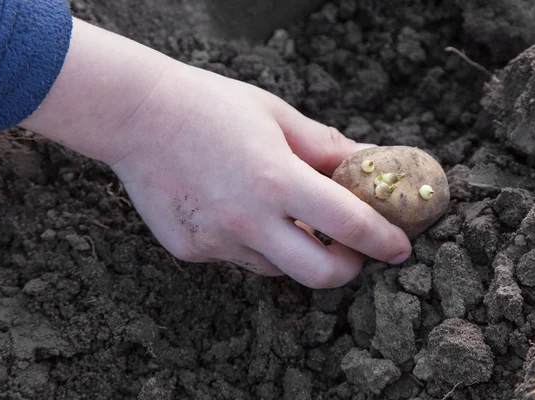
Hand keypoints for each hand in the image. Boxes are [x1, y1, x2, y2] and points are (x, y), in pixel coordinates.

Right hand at [109, 65, 411, 287]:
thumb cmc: (210, 106)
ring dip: (294, 251)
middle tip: (350, 252)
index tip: (399, 248)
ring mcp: (217, 240)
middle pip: (320, 275)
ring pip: (277, 268)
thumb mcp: (275, 115)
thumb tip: (365, 163)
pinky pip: (238, 258)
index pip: (350, 224)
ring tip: (279, 214)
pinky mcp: (191, 250)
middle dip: (347, 269)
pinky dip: (251, 243)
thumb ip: (325, 147)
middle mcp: (248, 219)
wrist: (135, 116)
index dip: (383, 240)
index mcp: (277, 179)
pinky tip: (233, 208)